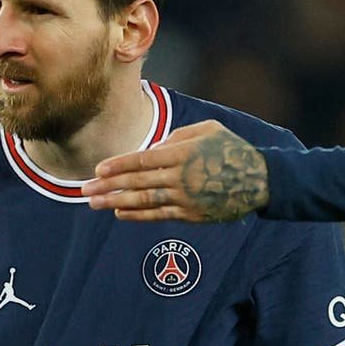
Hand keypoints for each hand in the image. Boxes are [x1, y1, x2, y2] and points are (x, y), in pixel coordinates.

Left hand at [83, 120, 268, 221]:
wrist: (259, 180)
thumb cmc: (231, 149)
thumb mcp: (207, 129)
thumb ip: (176, 136)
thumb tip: (152, 150)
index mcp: (184, 153)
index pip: (143, 160)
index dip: (118, 165)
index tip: (98, 169)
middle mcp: (182, 177)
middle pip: (137, 183)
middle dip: (108, 186)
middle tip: (84, 190)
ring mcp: (186, 198)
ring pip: (144, 202)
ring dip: (116, 203)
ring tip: (95, 203)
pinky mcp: (192, 215)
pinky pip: (159, 216)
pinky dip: (137, 215)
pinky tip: (120, 214)